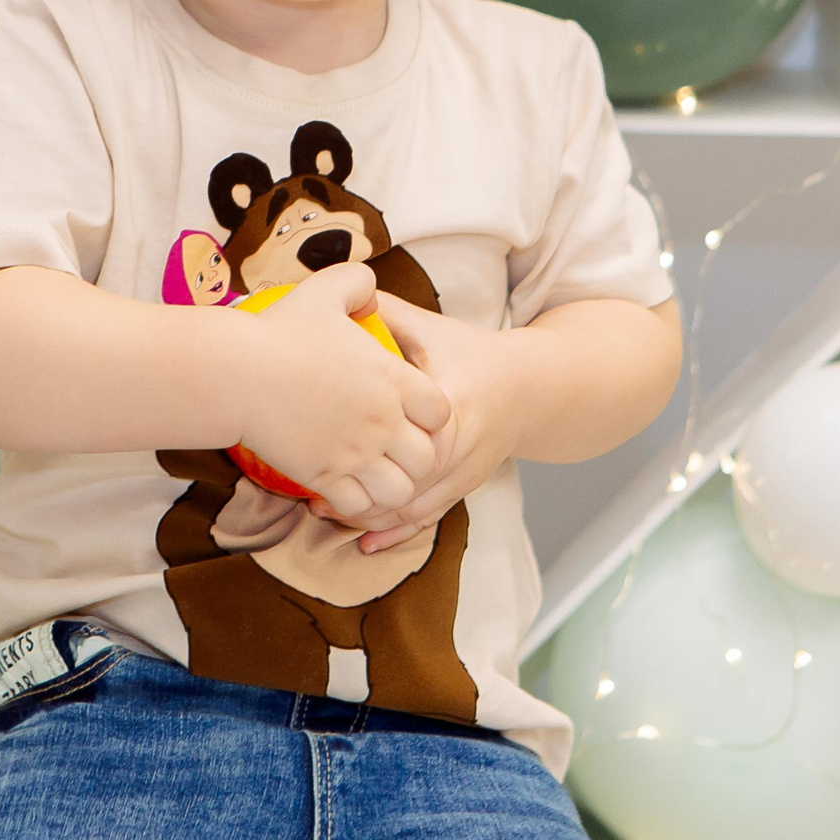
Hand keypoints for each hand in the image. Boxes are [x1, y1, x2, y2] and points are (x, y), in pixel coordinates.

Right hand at [231, 264, 450, 519]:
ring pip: (399, 491)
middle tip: (393, 449)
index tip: (409, 412)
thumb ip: (358, 285)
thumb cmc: (280, 330)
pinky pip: (359, 507)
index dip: (431, 416)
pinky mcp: (325, 478)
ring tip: (372, 474)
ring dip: (390, 486)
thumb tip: (371, 297)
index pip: (441, 413)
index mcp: (392, 380)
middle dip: (416, 458)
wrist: (238, 373)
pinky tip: (341, 486)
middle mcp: (383, 422)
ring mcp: (356, 454)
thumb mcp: (327, 289)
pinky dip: (356, 503)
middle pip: (427, 458)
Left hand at [319, 295, 524, 552]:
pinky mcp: (463, 490)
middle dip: (362, 492)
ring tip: (326, 514)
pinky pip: (426, 519)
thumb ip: (385, 313)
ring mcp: (465, 473)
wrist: (529, 390)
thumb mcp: (431, 328)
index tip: (325, 446)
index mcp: (453, 399)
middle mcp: (463, 444)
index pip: (412, 432)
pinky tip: (362, 543)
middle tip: (311, 494)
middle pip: (409, 480)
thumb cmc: (471, 353)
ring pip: (415, 508)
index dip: (371, 445)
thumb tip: (332, 296)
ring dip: (371, 517)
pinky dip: (393, 532)